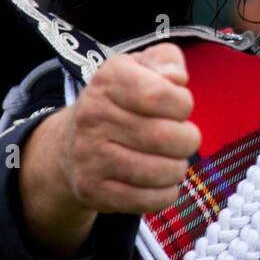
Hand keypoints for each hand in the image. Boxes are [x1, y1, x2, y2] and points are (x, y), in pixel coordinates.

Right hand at [20, 43, 199, 254]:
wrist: (72, 143)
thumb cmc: (122, 100)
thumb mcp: (141, 67)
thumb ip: (166, 59)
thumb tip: (177, 78)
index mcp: (108, 79)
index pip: (160, 95)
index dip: (183, 104)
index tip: (180, 107)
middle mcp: (92, 116)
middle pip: (164, 136)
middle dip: (188, 139)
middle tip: (184, 138)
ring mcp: (89, 155)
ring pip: (160, 171)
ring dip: (178, 168)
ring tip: (172, 159)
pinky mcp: (91, 190)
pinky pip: (148, 200)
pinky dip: (166, 193)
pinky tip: (159, 181)